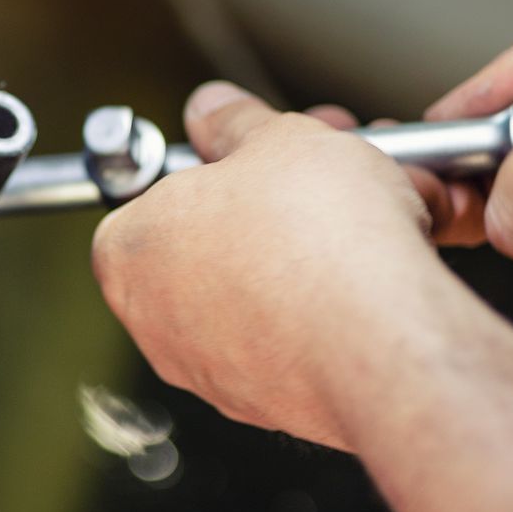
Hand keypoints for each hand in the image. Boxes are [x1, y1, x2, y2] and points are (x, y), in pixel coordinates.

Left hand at [92, 82, 479, 449]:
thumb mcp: (276, 138)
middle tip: (321, 176)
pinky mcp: (265, 401)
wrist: (383, 339)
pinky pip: (294, 337)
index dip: (218, 168)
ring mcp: (207, 368)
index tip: (260, 156)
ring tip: (363, 219)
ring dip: (307, 249)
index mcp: (129, 249)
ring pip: (258, 290)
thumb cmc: (320, 240)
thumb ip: (235, 121)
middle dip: (272, 204)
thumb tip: (213, 110)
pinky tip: (372, 276)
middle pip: (212, 241)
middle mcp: (154, 319)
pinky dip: (328, 305)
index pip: (156, 196)